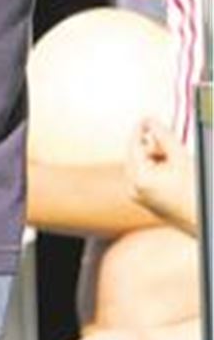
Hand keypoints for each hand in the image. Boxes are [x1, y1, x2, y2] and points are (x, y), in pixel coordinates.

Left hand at [126, 117, 195, 232]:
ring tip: (178, 165)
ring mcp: (140, 197)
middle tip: (174, 148)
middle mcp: (134, 189)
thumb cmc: (196, 193)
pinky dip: (159, 170)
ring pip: (144, 165)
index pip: (134, 144)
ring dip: (158, 159)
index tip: (148, 118)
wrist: (205, 221)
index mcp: (138, 178)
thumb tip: (149, 120)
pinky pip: (148, 177)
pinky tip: (176, 175)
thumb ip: (162, 135)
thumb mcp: (179, 157)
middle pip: (137, 155)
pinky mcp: (147, 202)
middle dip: (154, 147)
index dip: (142, 128)